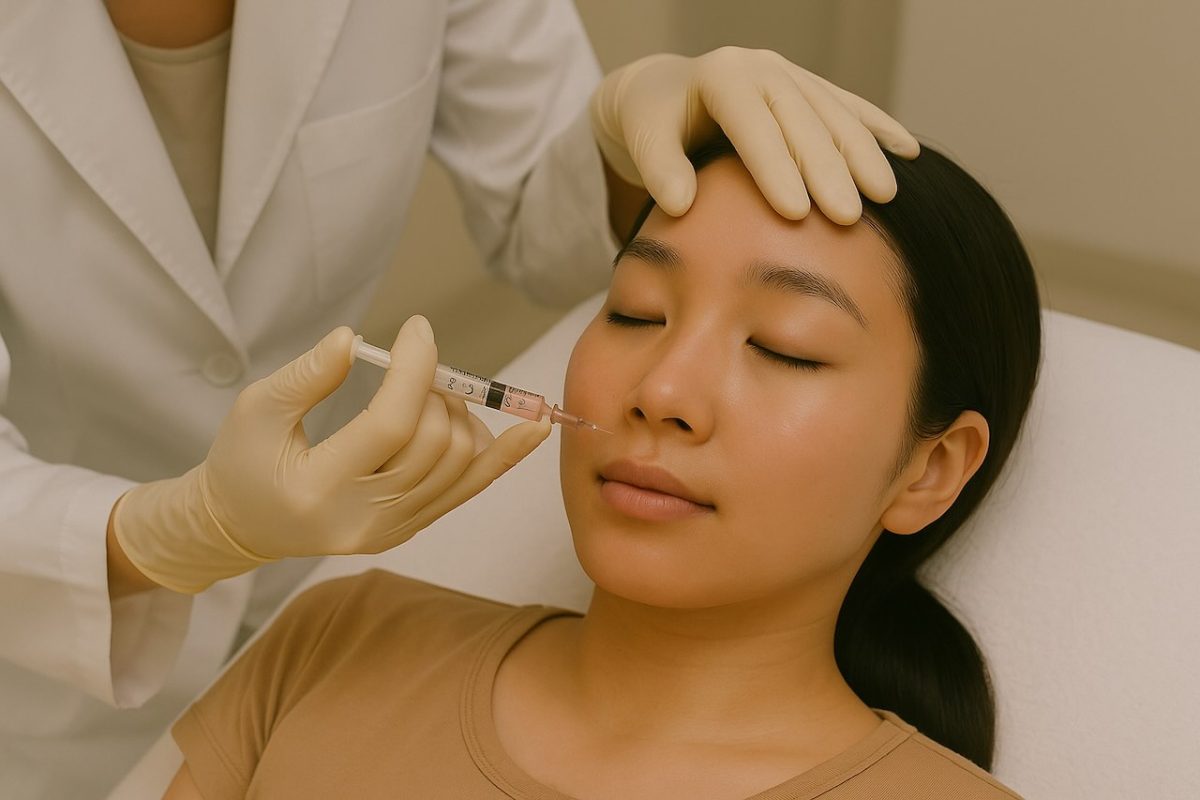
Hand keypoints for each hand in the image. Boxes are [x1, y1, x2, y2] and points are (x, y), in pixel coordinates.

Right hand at [112, 317, 550, 593]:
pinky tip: (537, 426)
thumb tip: (357, 339)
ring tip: (430, 393)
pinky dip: (506, 455)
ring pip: (459, 464)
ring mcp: (392, 531)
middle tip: (416, 364)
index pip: (389, 424)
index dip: (414, 369)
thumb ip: (307, 375)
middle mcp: (363, 520)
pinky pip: (471, 490)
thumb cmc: (244, 459)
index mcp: (318, 489)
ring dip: (460, 413)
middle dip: (436, 389)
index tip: (419, 328)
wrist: (243, 523)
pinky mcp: (411, 530)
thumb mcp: (254, 409)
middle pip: (433, 444)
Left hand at [590, 47, 919, 224]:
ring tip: (884, 195)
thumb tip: (679, 203)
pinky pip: (849, 107)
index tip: (796, 213)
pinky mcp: (807, 89)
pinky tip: (908, 151)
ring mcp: (790, 76)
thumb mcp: (644, 139)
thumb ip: (658, 169)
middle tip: (848, 217)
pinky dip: (878, 129)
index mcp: (722, 76)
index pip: (753, 124)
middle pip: (802, 120)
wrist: (665, 95)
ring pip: (834, 113)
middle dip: (828, 169)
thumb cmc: (653, 124)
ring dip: (862, 154)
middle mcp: (762, 68)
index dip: (776, 167)